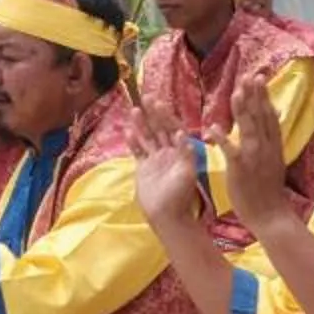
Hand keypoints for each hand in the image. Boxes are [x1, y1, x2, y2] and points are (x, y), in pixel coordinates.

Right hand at [129, 96, 202, 227]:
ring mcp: (155, 160)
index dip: (166, 116)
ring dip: (142, 124)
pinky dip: (133, 142)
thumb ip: (184, 154)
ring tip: (135, 110)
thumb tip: (181, 134)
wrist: (167, 216)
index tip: (159, 102)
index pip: (172, 128)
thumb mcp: (186, 174)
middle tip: (146, 98)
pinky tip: (128, 131)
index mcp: (180, 152)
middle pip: (159, 129)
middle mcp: (168, 153)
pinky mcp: (144, 168)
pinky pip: (138, 151)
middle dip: (153, 114)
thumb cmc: (180, 196)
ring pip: (147, 137)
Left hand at [223, 83, 292, 229]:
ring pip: (249, 128)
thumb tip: (277, 111)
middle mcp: (266, 146)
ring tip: (237, 91)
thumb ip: (273, 134)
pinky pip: (230, 151)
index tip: (258, 76)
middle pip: (260, 116)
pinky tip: (214, 128)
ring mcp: (254, 157)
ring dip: (243, 109)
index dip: (263, 94)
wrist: (270, 214)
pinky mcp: (240, 168)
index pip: (269, 114)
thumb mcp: (276, 157)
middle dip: (255, 94)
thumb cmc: (268, 188)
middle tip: (249, 74)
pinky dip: (222, 139)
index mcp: (274, 144)